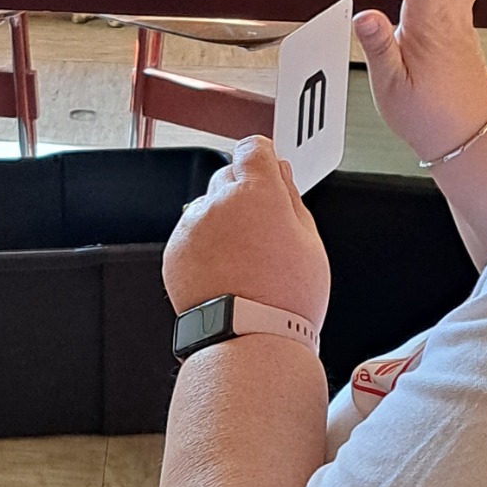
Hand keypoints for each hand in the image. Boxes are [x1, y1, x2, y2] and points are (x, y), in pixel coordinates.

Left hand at [164, 137, 329, 330]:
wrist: (248, 338)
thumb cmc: (284, 299)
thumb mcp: (311, 242)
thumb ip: (292, 198)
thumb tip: (282, 176)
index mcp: (257, 192)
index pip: (253, 148)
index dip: (262, 159)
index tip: (267, 170)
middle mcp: (219, 203)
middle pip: (229, 177)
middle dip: (243, 195)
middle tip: (263, 231)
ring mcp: (193, 227)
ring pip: (207, 208)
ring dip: (221, 222)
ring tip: (243, 260)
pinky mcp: (174, 251)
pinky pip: (190, 236)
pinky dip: (203, 247)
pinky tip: (225, 272)